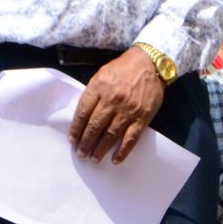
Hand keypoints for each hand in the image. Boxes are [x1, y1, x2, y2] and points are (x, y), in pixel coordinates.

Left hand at [70, 48, 167, 163]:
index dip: (76, 129)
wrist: (150, 64)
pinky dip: (122, 151)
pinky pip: (130, 138)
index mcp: (99, 87)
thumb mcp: (102, 75)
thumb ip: (92, 93)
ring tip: (94, 159)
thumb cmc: (123, 68)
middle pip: (94, 126)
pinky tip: (115, 160)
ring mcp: (128, 110)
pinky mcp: (142, 118)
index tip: (72, 140)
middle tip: (81, 154)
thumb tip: (83, 116)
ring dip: (100, 149)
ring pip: (110, 135)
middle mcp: (112, 100)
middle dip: (86, 143)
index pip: (83, 113)